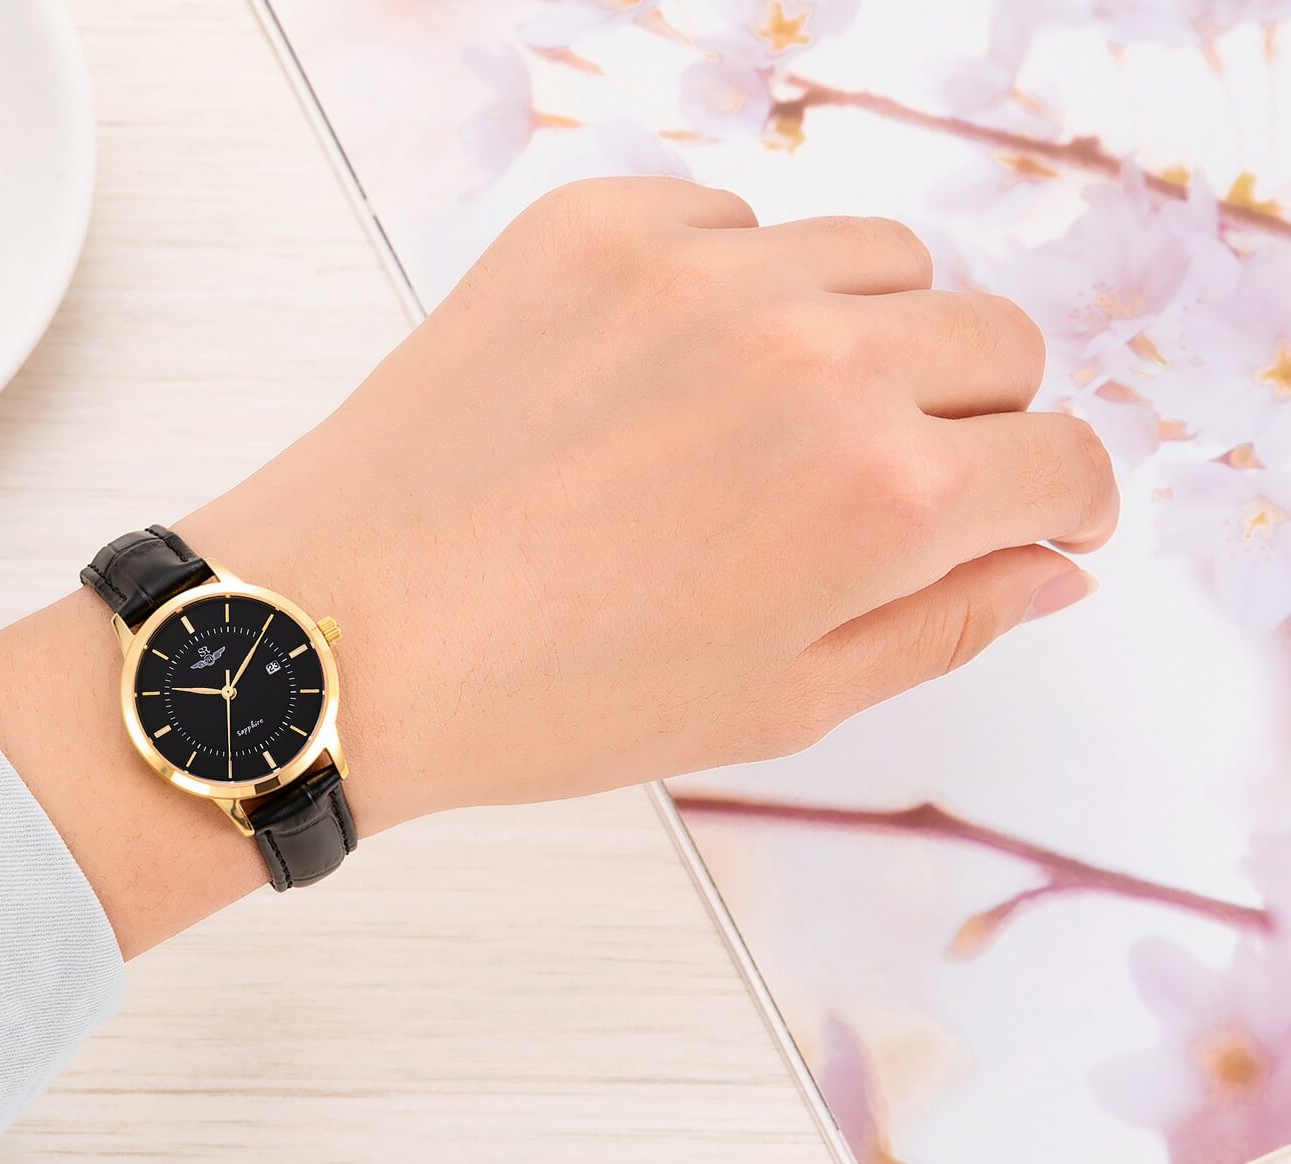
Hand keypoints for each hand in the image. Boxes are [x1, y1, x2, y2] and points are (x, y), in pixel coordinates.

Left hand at [176, 177, 1114, 830]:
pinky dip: (727, 284)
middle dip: (973, 421)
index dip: (1057, 504)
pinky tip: (656, 378)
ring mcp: (702, 272)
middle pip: (995, 341)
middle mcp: (816, 356)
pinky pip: (730, 219)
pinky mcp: (597, 226)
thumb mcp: (774, 704)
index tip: (1026, 517)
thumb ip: (943, 624)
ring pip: (877, 260)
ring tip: (758, 429)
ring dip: (859, 337)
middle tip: (882, 485)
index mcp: (884, 496)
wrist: (336, 634)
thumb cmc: (543, 698)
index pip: (1065, 457)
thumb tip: (1052, 566)